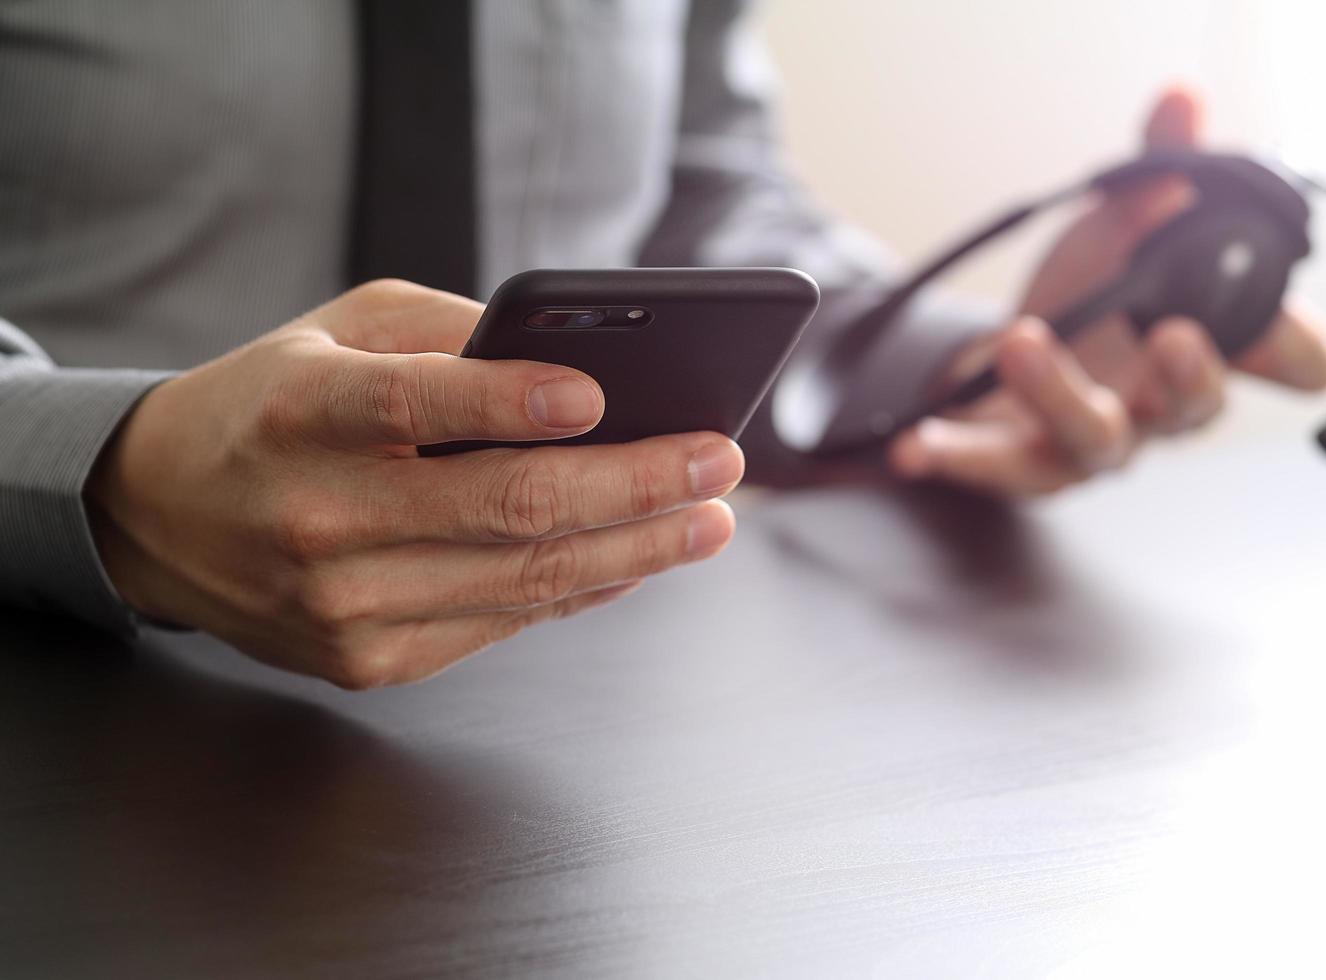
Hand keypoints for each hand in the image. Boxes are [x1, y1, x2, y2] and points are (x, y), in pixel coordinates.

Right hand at [86, 280, 743, 687]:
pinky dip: (585, 588)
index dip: (512, 402)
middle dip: (633, 484)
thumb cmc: (271, 404)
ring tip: (711, 518)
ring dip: (637, 549)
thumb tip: (581, 362)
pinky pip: (505, 621)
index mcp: (301, 414)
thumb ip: (450, 337)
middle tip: (718, 460)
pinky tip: (639, 557)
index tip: (602, 395)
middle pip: (505, 507)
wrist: (160, 515)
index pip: (416, 407)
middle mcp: (318, 517)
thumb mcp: (337, 333)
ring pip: (524, 579)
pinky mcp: (369, 661)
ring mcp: (343, 605)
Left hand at [888, 87, 1325, 495]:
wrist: (1011, 358)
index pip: (1295, 364)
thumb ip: (1159, 168)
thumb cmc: (1090, 298)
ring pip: (1095, 439)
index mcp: (1211, 347)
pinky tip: (917, 443)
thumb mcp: (1124, 224)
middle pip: (1197, 410)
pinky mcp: (1025, 462)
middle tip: (1173, 333)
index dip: (1299, 349)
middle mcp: (1163, 406)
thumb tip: (1179, 102)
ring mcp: (1095, 441)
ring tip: (1020, 341)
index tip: (1281, 324)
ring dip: (1059, 393)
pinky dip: (958, 457)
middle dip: (1192, 377)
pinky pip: (999, 470)